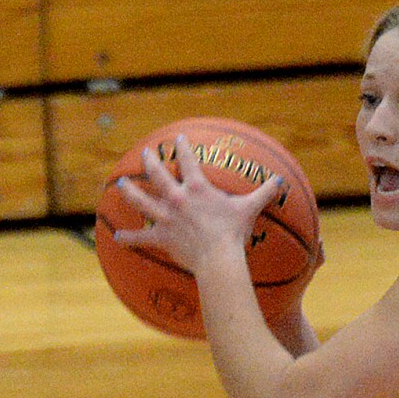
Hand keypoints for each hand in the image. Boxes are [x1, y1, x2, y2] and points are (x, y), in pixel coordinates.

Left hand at [111, 135, 284, 276]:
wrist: (218, 258)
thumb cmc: (233, 232)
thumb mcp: (249, 209)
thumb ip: (263, 193)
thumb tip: (280, 182)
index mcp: (197, 188)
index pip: (187, 161)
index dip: (182, 147)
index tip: (178, 139)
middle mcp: (177, 198)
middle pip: (158, 175)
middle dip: (150, 162)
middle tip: (146, 154)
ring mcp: (166, 218)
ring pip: (141, 201)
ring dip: (130, 191)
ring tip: (121, 184)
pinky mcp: (161, 237)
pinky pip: (141, 238)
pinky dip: (129, 238)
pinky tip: (118, 236)